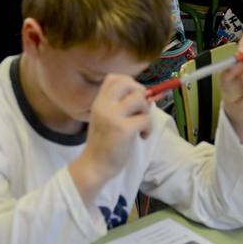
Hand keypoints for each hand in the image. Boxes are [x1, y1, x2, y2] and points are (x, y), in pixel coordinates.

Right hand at [69, 75, 150, 203]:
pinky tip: (142, 137)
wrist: (94, 165)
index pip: (114, 77)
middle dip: (140, 93)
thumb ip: (119, 105)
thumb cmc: (103, 143)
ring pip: (140, 99)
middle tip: (140, 110)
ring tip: (141, 125)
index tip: (132, 99)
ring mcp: (113, 116)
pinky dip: (148, 128)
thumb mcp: (105, 118)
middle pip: (128, 83)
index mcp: (99, 101)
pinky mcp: (123, 129)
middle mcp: (104, 105)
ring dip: (146, 112)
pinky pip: (145, 119)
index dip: (129, 84)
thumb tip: (146, 95)